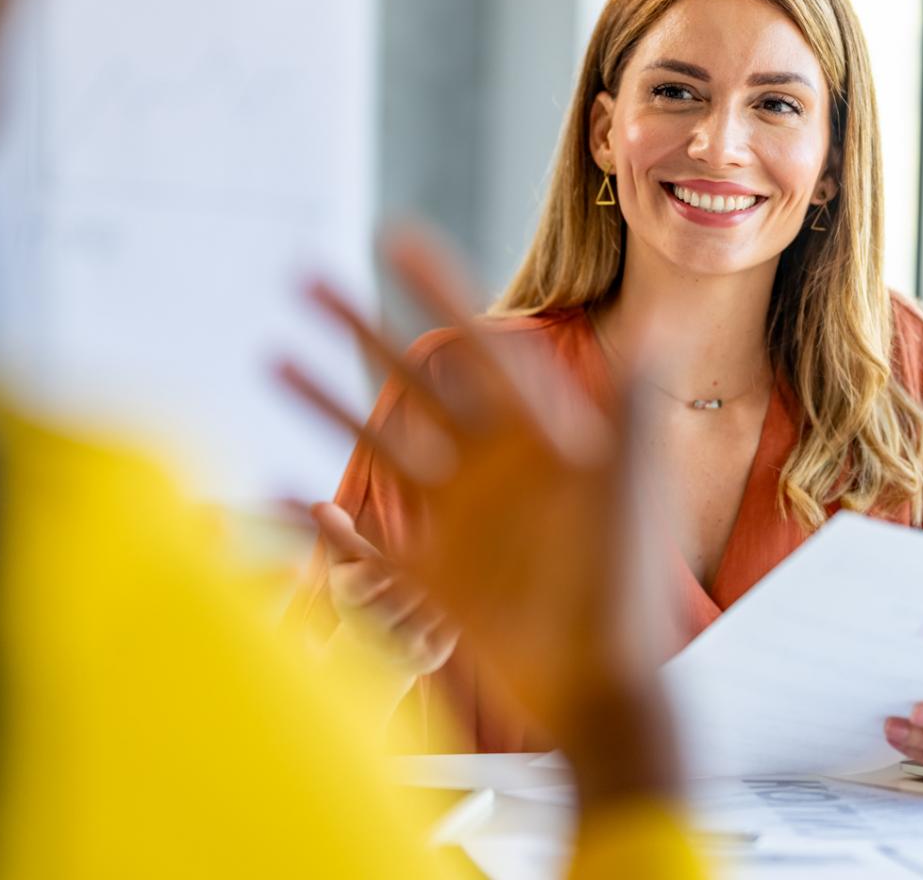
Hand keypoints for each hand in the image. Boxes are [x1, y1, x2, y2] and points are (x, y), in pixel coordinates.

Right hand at [280, 226, 682, 804]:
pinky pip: (361, 539)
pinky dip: (315, 517)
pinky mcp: (430, 579)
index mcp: (535, 434)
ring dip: (323, 399)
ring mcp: (454, 521)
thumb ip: (630, 410)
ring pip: (375, 444)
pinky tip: (271, 487)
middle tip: (306, 277)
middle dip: (359, 328)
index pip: (475, 345)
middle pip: (411, 381)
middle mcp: (488, 467)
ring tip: (272, 354)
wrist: (609, 687)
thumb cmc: (628, 585)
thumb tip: (651, 329)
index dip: (436, 289)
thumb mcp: (631, 485)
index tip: (395, 236)